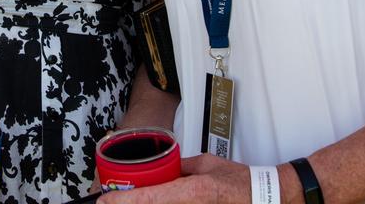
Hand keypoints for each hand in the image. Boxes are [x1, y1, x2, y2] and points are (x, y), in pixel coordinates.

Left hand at [100, 154, 250, 203]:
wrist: (260, 196)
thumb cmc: (236, 181)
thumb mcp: (203, 165)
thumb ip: (179, 168)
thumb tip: (159, 169)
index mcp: (192, 190)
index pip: (150, 197)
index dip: (124, 202)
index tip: (104, 202)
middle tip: (110, 203)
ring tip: (129, 201)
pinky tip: (148, 202)